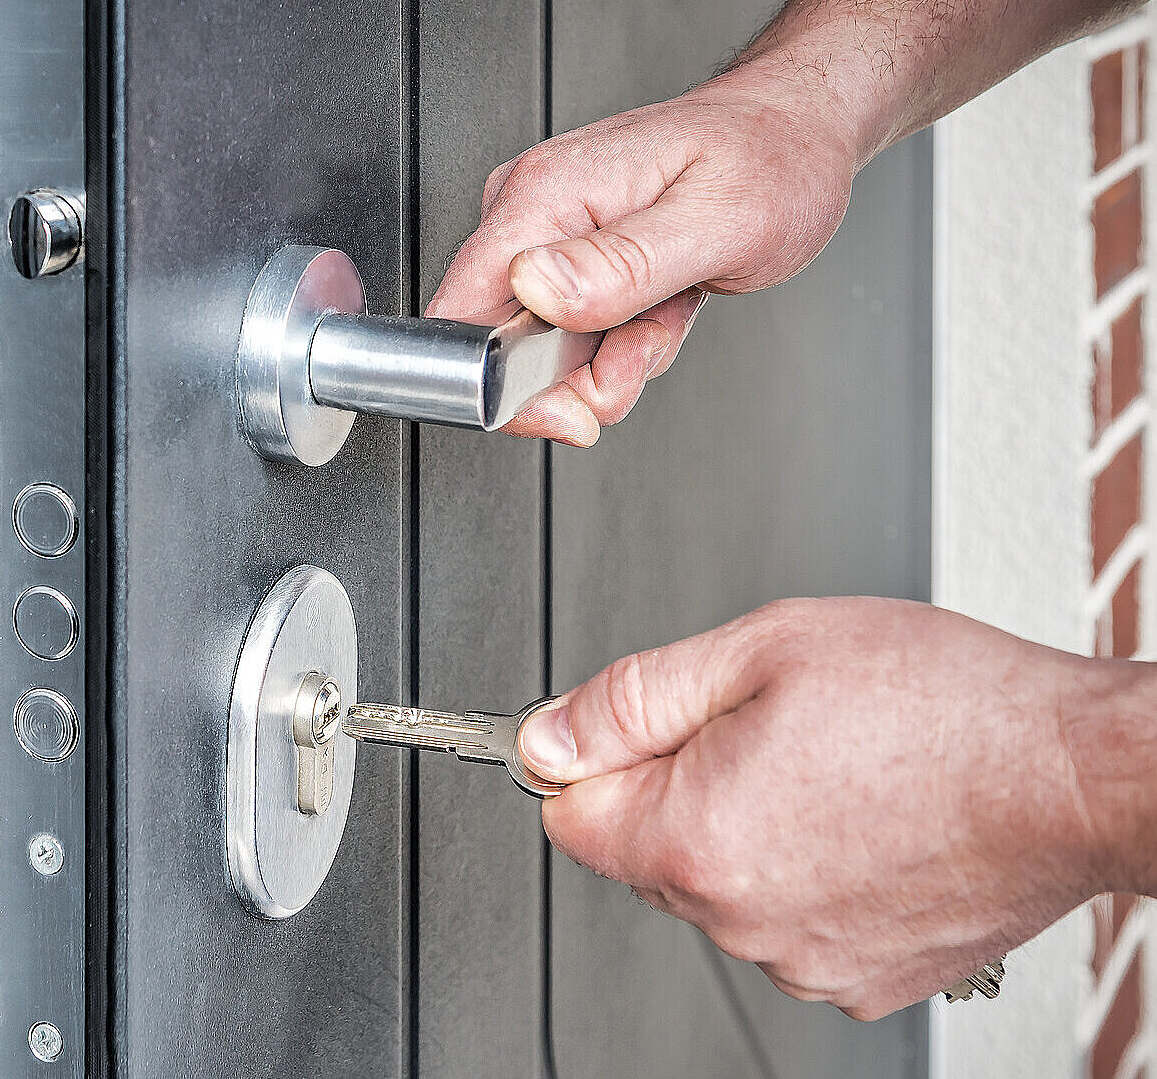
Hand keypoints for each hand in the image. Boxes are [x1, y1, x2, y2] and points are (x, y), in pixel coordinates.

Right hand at [426, 67, 859, 445]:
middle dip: (577, 377)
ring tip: (666, 310)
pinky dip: (620, 343)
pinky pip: (570, 335)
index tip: (576, 402)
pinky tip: (659, 305)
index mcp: (544, 195)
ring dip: (610, 359)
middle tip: (648, 341)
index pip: (461, 317)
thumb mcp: (715, 220)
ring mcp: (546, 234)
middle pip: (498, 346)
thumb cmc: (769, 159)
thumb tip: (534, 288)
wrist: (795, 132)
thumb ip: (621, 263)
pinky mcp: (567, 256)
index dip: (503, 384)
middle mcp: (530, 210)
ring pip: (539, 351)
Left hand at [515, 597, 1155, 1018]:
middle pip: (645, 850)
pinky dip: (813, 872)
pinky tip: (870, 820)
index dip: (593, 755)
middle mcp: (740, 920)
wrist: (1081, 775)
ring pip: (722, 886)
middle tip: (769, 728)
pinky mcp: (861, 979)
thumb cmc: (947, 705)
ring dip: (751, 827)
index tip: (633, 727)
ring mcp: (803, 960)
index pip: (567, 813)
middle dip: (681, 784)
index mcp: (695, 838)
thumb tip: (548, 733)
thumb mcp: (763, 648)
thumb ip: (632, 698)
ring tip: (837, 770)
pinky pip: (792, 919)